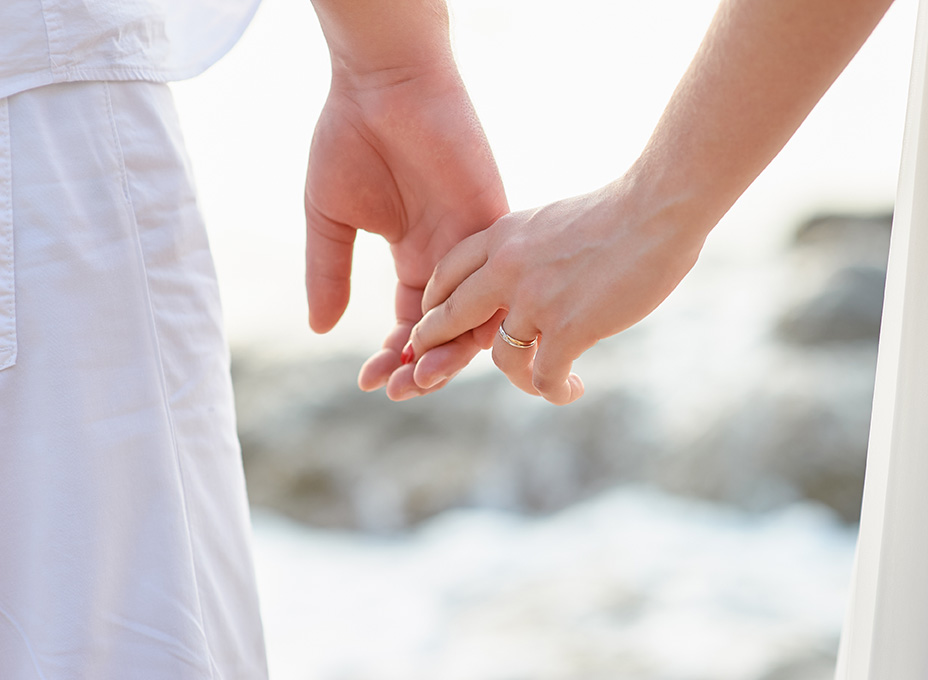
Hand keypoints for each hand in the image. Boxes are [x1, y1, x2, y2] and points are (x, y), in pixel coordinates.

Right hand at [304, 66, 507, 399]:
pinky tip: (451, 344)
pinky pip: (497, 282)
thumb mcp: (329, 218)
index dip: (394, 356)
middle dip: (423, 367)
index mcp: (413, 257)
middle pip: (447, 331)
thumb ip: (328, 273)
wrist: (383, 86)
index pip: (412, 324)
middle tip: (400, 389)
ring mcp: (473, 243)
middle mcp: (448, 257)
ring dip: (449, 354)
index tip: (370, 381)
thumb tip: (321, 329)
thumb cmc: (351, 140)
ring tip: (420, 379)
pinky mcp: (495, 221)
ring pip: (475, 316)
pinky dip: (476, 316)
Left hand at [407, 178, 706, 404]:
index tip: (436, 317)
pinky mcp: (567, 329)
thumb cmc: (621, 213)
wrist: (658, 209)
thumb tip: (530, 278)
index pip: (448, 272)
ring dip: (520, 379)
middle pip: (450, 314)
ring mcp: (534, 300)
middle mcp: (508, 267)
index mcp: (504, 235)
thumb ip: (530, 249)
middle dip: (436, 342)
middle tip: (431, 365)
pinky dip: (555, 391)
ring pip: (500, 358)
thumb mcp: (553, 221)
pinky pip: (542, 376)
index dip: (436, 301)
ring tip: (543, 384)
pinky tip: (573, 390)